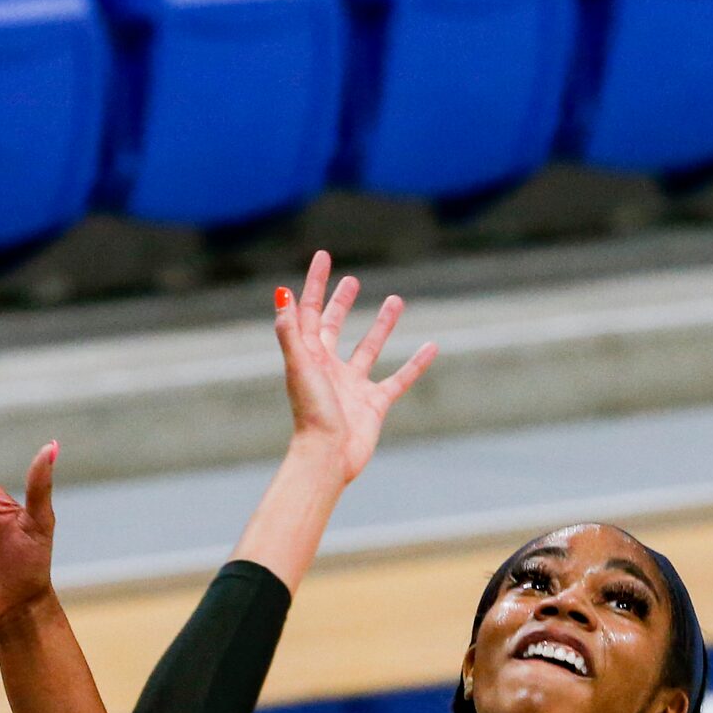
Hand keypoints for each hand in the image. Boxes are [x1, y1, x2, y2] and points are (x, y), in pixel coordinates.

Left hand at [274, 251, 436, 484]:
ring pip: (369, 348)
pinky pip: (399, 379)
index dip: (314, 284)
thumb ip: (290, 332)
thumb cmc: (311, 413)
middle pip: (334, 327)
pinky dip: (416, 364)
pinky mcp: (375, 403)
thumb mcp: (299, 367)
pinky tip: (431, 346)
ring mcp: (353, 385)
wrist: (329, 456)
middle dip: (341, 302)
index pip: (309, 311)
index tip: (323, 256)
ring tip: (396, 301)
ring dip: (381, 325)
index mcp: (308, 355)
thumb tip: (281, 293)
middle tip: (351, 280)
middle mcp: (329, 367)